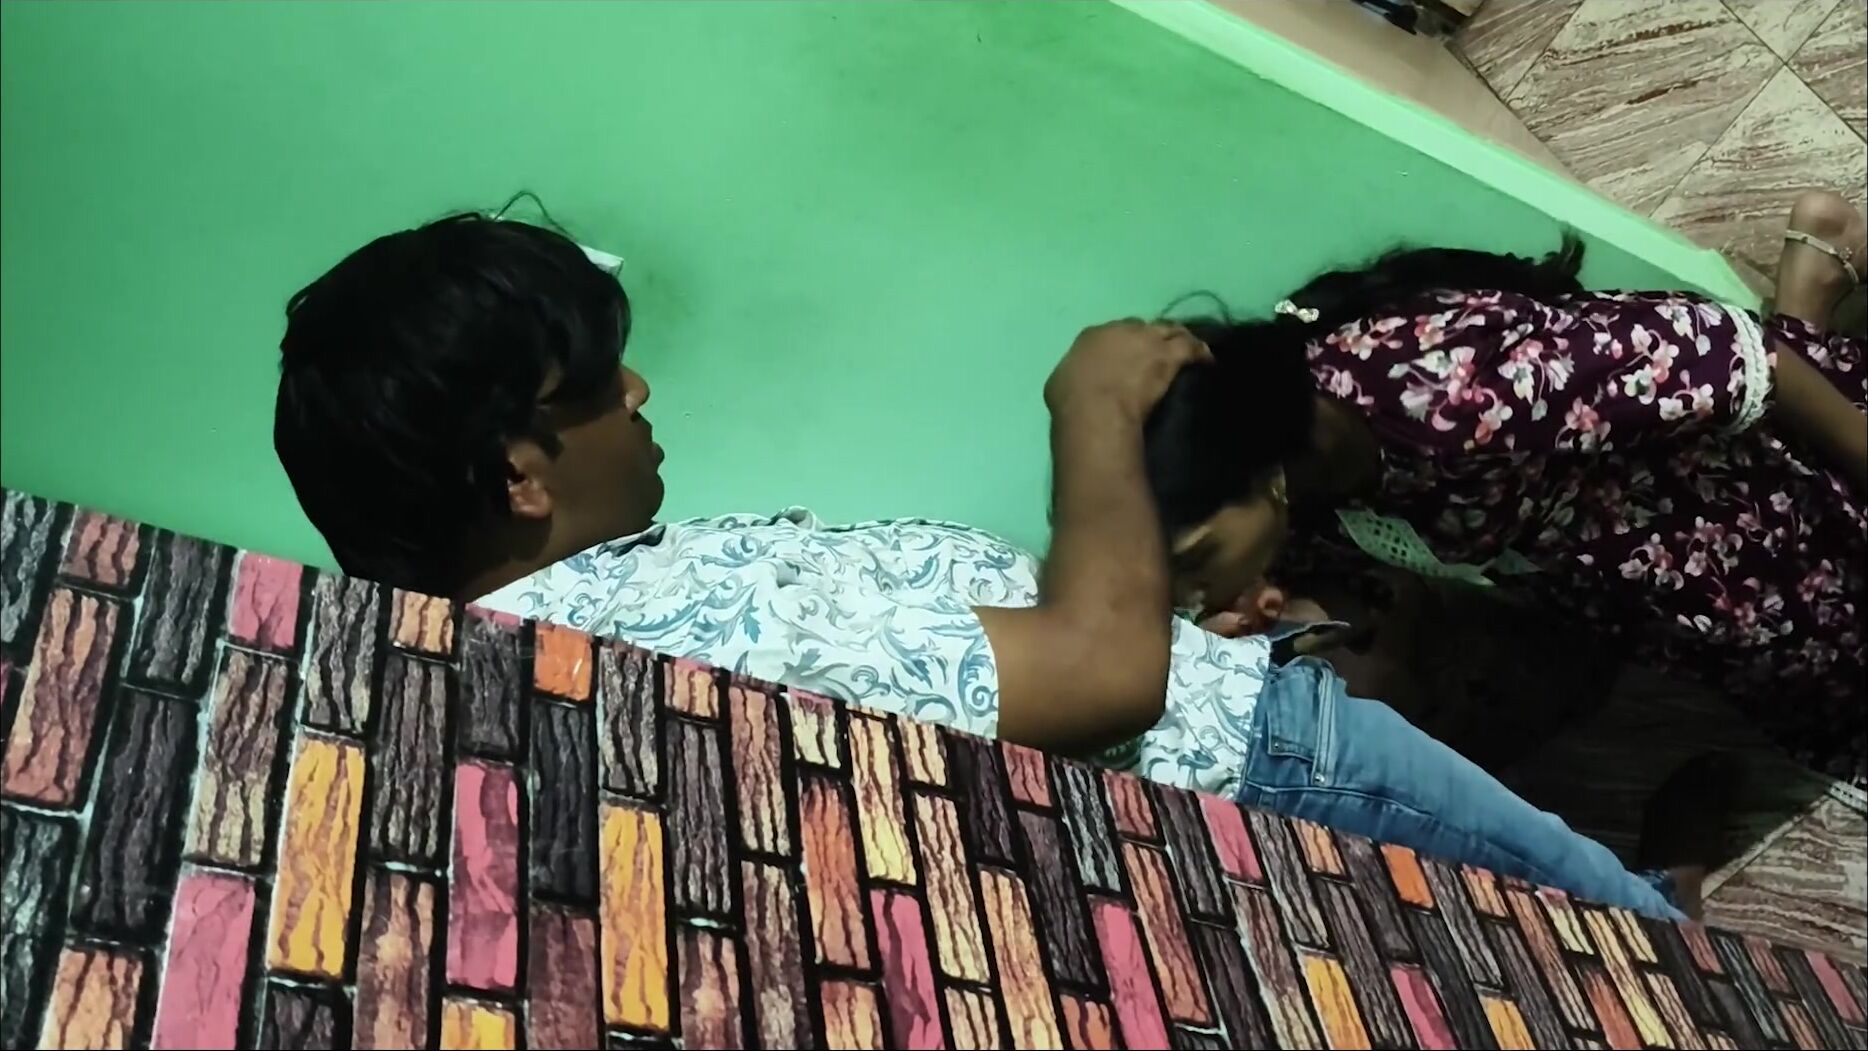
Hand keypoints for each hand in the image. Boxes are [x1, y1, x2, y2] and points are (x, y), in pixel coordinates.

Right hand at [1045, 319, 1211, 424]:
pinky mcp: (1169, 356)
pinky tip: (1207, 361)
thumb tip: (1078, 381)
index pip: (1114, 332)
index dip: (1124, 342)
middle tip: (1159, 352)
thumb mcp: (1060, 384)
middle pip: (1145, 327)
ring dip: (1179, 338)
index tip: (1129, 354)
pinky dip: (1200, 352)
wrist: (1095, 409)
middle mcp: (1122, 330)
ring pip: (1171, 331)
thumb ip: (1074, 375)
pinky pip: (1191, 347)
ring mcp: (1148, 340)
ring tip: (1188, 350)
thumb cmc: (1071, 401)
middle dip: (1152, 337)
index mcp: (1093, 335)